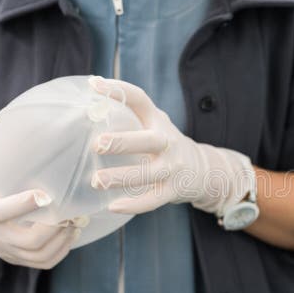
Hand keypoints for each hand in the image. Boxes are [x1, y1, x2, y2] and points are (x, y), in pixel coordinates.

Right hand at [0, 151, 80, 268]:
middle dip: (55, 228)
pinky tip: (71, 235)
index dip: (23, 205)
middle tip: (71, 212)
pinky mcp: (13, 259)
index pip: (2, 212)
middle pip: (27, 241)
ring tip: (76, 222)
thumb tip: (36, 127)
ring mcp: (3, 250)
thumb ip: (5, 153)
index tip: (46, 195)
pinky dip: (61, 252)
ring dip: (62, 240)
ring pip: (37, 255)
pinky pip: (42, 264)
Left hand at [89, 77, 253, 215]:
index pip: (141, 100)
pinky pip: (153, 200)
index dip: (120, 91)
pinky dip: (134, 205)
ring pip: (148, 174)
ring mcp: (172, 167)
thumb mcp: (154, 124)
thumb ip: (130, 113)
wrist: (203, 170)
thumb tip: (90, 92)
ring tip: (97, 181)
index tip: (94, 85)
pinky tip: (113, 206)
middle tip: (98, 144)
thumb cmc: (165, 144)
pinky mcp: (173, 190)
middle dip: (123, 142)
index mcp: (158, 121)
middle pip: (149, 140)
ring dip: (122, 177)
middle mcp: (168, 142)